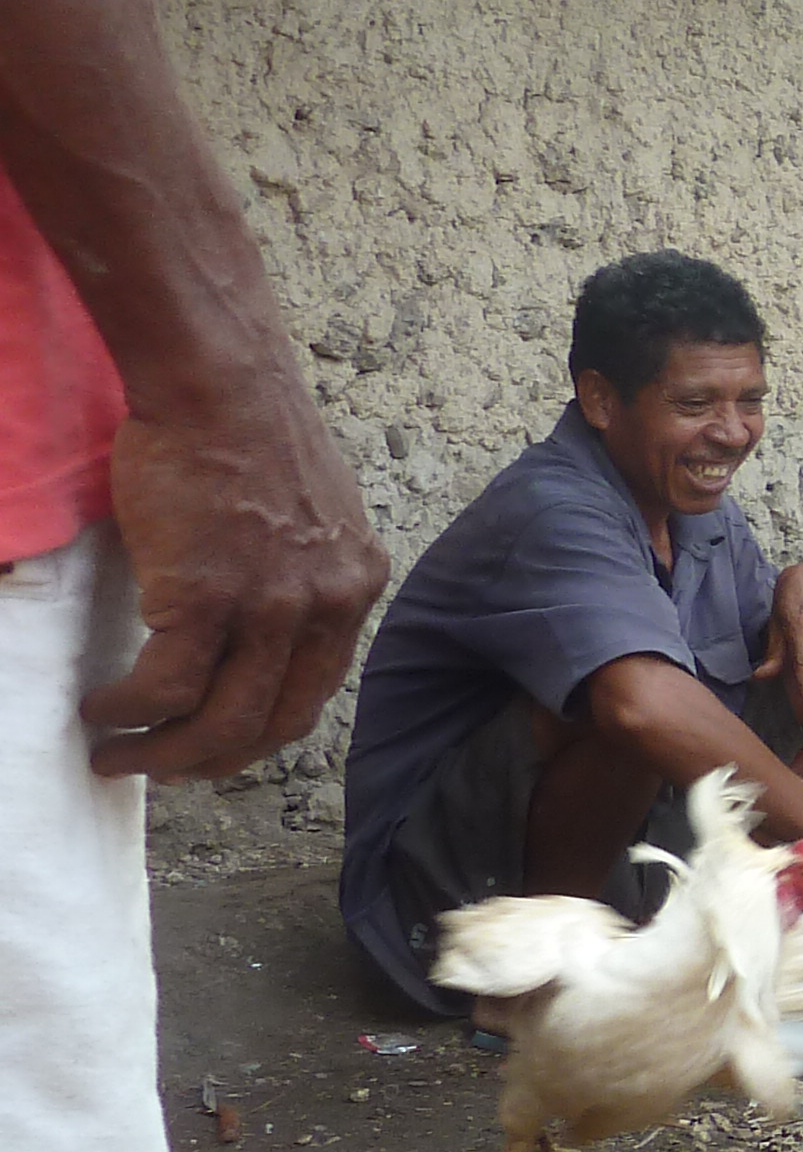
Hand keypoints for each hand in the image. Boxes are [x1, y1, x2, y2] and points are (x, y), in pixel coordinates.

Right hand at [82, 387, 389, 780]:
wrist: (216, 384)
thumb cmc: (245, 433)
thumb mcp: (308, 514)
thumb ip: (298, 573)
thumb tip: (256, 625)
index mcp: (353, 585)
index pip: (315, 689)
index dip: (260, 729)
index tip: (218, 743)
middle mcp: (326, 604)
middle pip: (274, 722)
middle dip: (213, 759)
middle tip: (163, 768)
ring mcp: (272, 606)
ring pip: (219, 720)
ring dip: (162, 752)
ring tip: (116, 753)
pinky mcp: (208, 598)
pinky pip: (166, 687)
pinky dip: (128, 711)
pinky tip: (101, 710)